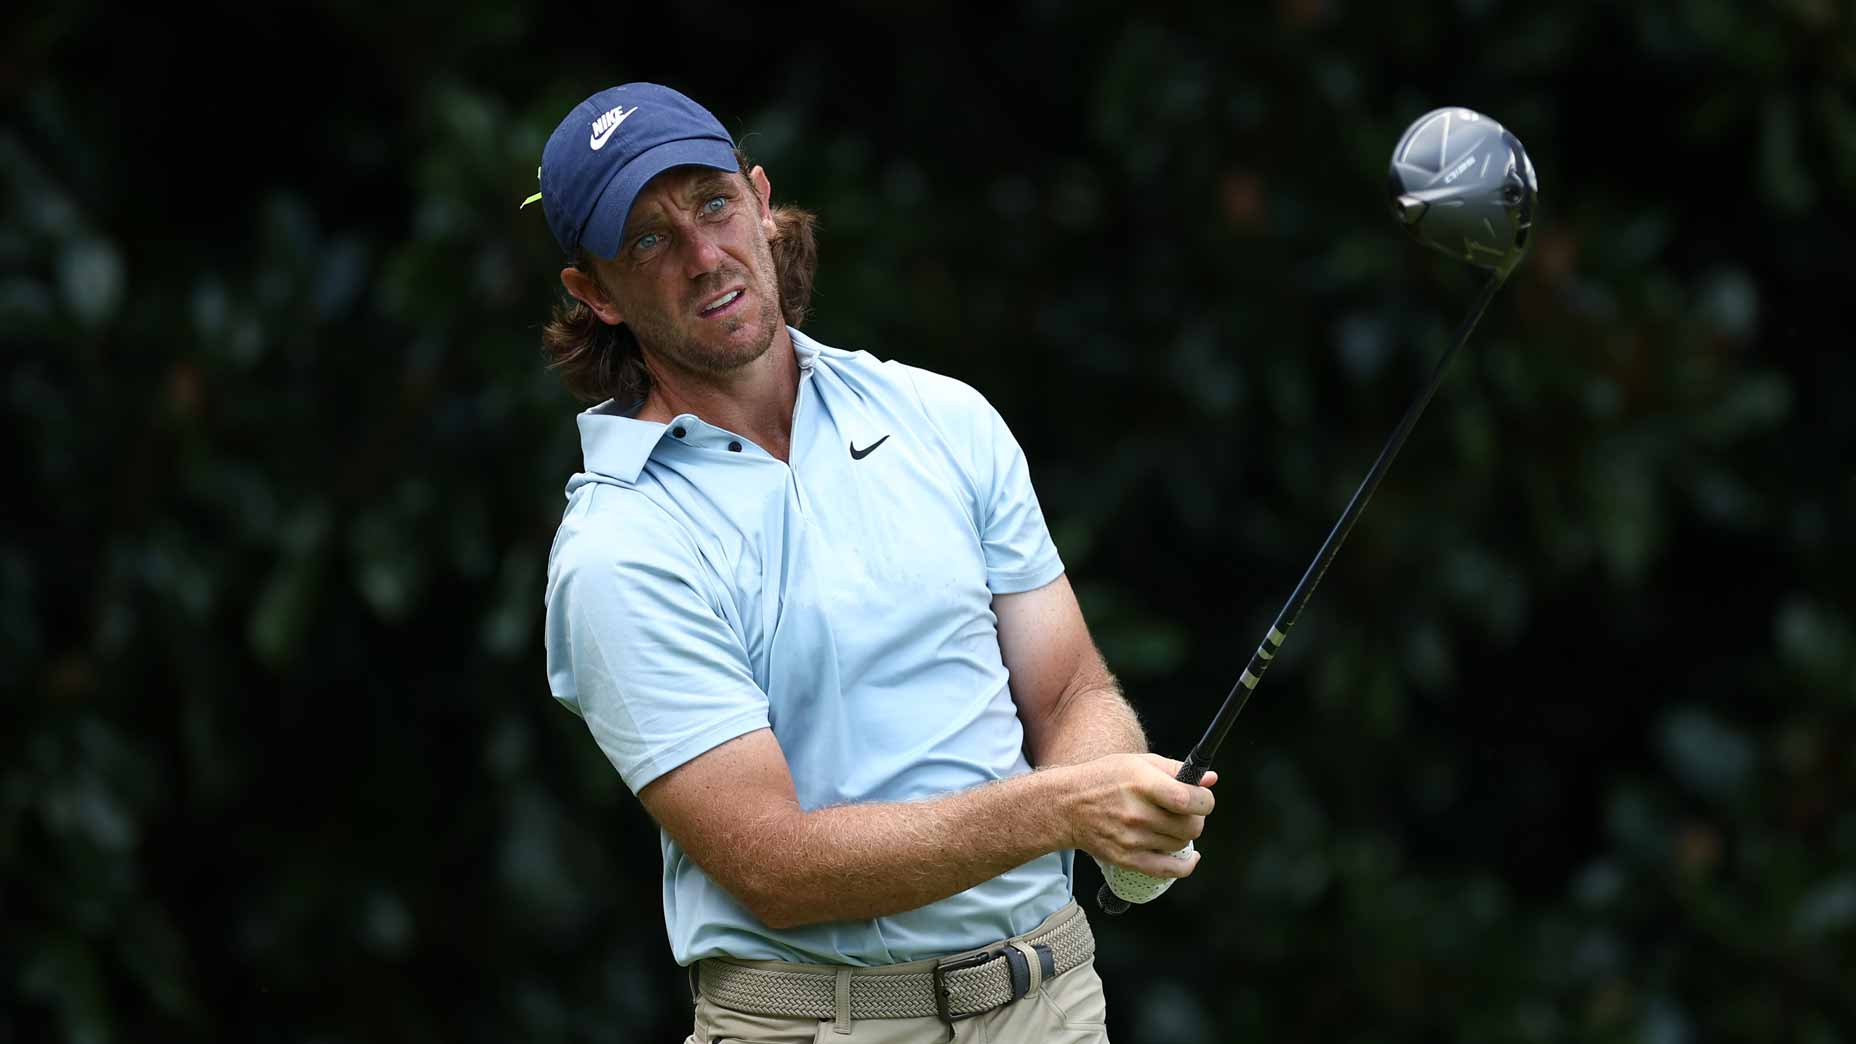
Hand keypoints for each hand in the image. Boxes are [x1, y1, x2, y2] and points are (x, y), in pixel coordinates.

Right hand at [1062, 753, 1217, 879]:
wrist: (1067, 806)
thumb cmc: (1103, 780)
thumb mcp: (1137, 763)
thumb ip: (1175, 769)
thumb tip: (1210, 779)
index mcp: (1142, 784)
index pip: (1189, 799)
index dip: (1205, 800)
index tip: (1202, 798)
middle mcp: (1137, 813)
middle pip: (1191, 826)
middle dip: (1196, 818)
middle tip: (1186, 811)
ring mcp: (1132, 839)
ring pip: (1182, 844)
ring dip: (1183, 834)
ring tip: (1168, 824)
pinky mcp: (1128, 859)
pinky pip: (1169, 870)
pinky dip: (1186, 866)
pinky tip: (1190, 857)